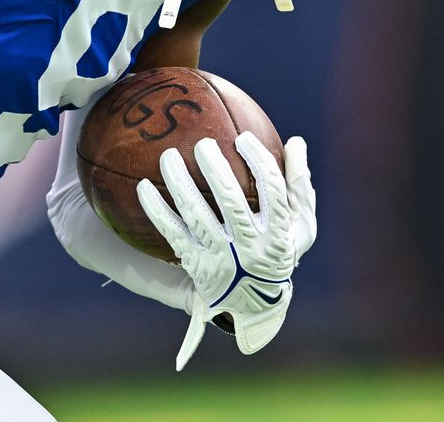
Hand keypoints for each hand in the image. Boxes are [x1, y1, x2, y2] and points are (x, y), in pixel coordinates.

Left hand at [137, 132, 316, 369]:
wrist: (253, 305)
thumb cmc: (277, 251)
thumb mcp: (300, 227)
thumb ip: (298, 186)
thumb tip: (296, 141)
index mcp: (278, 234)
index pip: (273, 191)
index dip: (259, 161)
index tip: (243, 138)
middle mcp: (250, 248)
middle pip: (232, 201)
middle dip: (215, 170)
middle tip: (202, 144)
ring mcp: (222, 259)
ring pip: (197, 216)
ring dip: (181, 184)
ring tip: (168, 156)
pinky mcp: (197, 267)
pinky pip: (173, 233)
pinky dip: (157, 209)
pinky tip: (143, 186)